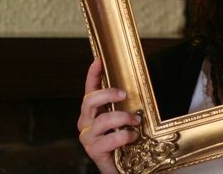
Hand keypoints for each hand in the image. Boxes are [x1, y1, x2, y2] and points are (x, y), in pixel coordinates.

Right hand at [77, 58, 140, 173]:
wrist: (121, 166)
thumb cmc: (123, 139)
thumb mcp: (124, 118)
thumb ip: (125, 104)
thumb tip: (136, 88)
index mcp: (93, 111)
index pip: (90, 89)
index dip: (93, 74)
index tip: (99, 60)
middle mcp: (86, 122)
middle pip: (90, 101)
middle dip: (108, 94)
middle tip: (124, 94)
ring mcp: (88, 137)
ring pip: (102, 120)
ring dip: (122, 117)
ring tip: (136, 120)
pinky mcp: (94, 151)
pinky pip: (109, 140)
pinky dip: (124, 136)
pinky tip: (133, 136)